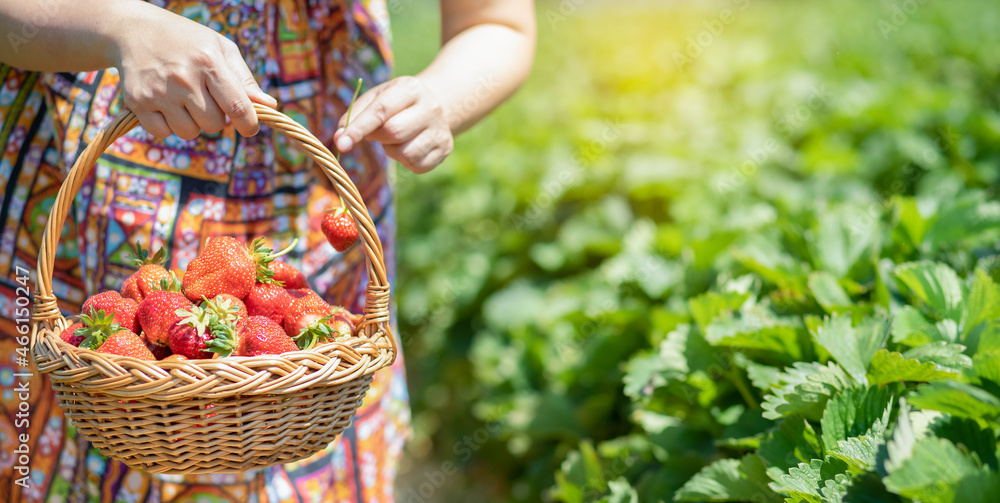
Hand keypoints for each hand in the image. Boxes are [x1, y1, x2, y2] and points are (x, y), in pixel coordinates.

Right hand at [111, 2, 276, 138]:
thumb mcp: (221, 49)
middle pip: (213, 124)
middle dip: (215, 118)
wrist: (133, 30)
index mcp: (209, 62)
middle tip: (205, 99)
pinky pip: (162, 133)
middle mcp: (183, 78)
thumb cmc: (188, 41)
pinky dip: (166, 125)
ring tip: (184, 100)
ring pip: (189, 132)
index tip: (249, 128)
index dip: (249, 124)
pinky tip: (165, 104)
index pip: (237, 107)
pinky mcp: (137, 102)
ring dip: (191, 123)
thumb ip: (245, 80)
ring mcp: (158, 91)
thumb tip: (269, 106)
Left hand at [334, 76, 452, 173]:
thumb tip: (338, 138)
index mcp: (411, 88)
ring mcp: (441, 129)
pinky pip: (417, 166)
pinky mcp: (445, 148)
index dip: (358, 128)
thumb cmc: (396, 103)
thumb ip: (354, 115)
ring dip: (392, 151)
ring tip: (397, 138)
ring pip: (405, 153)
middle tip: (376, 134)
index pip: (381, 109)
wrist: (433, 107)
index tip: (341, 143)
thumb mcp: (376, 98)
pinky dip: (405, 161)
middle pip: (393, 132)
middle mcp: (431, 106)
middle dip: (377, 138)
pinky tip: (409, 147)